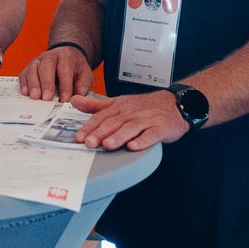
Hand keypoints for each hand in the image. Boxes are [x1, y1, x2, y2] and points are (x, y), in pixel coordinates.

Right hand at [18, 47, 92, 101]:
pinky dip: (24, 83)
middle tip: (47, 98)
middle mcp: (50, 56)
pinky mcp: (29, 67)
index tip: (64, 99)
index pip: (64, 70)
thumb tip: (77, 98)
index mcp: (66, 56)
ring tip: (35, 97)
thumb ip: (82, 86)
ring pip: (32, 69)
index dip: (64, 85)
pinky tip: (26, 93)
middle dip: (46, 83)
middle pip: (46, 67)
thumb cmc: (75, 68)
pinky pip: (24, 74)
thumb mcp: (84, 74)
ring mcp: (37, 61)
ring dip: (33, 84)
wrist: (66, 56)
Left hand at [70, 91, 188, 150]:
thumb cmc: (143, 106)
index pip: (102, 116)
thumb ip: (96, 105)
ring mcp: (146, 119)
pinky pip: (151, 134)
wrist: (174, 103)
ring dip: (119, 136)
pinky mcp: (161, 127)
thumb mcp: (118, 102)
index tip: (79, 137)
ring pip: (131, 128)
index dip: (90, 126)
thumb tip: (74, 101)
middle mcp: (131, 112)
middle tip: (89, 143)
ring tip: (107, 145)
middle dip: (100, 133)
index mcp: (119, 107)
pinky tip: (134, 147)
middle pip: (114, 122)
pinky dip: (143, 140)